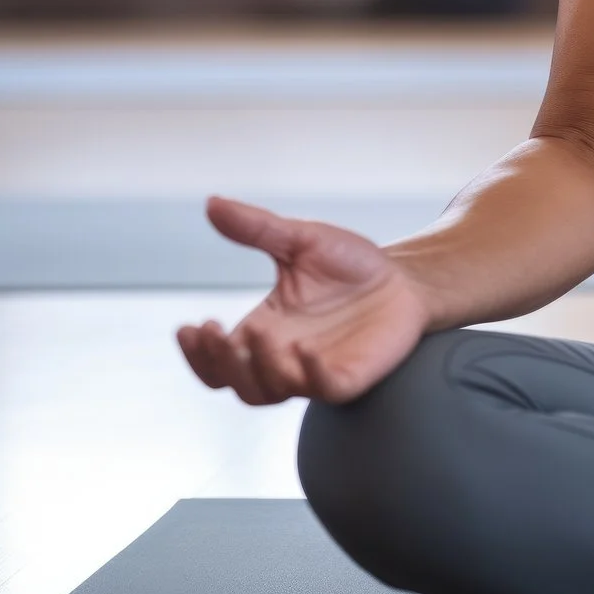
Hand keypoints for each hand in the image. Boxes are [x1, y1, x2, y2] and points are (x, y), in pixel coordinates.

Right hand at [175, 195, 434, 405]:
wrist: (406, 279)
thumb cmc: (351, 264)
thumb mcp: (300, 240)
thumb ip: (257, 227)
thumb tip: (211, 202)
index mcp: (262, 330)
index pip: (216, 359)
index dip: (196, 353)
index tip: (187, 327)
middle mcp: (281, 357)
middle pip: (233, 381)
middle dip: (216, 361)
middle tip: (212, 330)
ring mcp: (313, 371)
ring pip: (268, 391)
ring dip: (256, 367)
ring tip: (259, 332)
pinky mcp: (349, 377)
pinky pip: (323, 389)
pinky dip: (310, 375)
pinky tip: (304, 350)